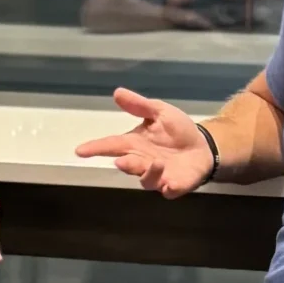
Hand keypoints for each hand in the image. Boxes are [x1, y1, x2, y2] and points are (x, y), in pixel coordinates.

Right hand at [74, 88, 215, 197]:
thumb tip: (117, 92)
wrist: (203, 146)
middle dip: (124, 164)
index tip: (80, 151)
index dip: (95, 148)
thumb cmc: (178, 130)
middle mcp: (141, 162)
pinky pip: (167, 190)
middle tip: (120, 160)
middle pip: (127, 165)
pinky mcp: (173, 186)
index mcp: (134, 144)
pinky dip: (168, 187)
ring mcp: (157, 176)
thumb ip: (140, 106)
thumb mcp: (160, 112)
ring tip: (157, 163)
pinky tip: (170, 182)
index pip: (111, 145)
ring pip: (146, 180)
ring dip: (148, 173)